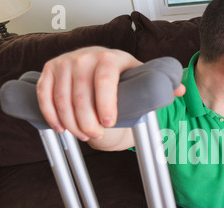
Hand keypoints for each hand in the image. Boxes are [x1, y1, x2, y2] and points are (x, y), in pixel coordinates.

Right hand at [36, 46, 185, 141]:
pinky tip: (61, 127)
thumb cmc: (123, 78)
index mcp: (112, 58)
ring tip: (83, 134)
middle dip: (88, 120)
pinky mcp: (50, 70)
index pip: (106, 78)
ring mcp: (66, 62)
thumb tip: (179, 90)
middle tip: (96, 135)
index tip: (109, 123)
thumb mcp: (142, 79)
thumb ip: (160, 85)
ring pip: (61, 97)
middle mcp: (87, 56)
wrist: (100, 68)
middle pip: (81, 93)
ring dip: (71, 121)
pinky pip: (44, 94)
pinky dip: (50, 113)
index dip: (106, 102)